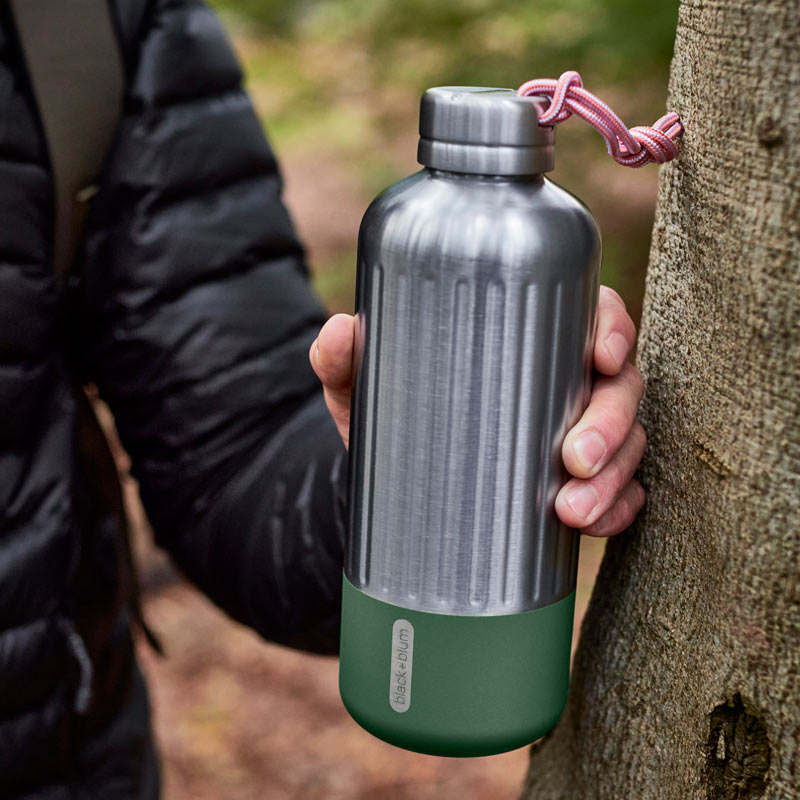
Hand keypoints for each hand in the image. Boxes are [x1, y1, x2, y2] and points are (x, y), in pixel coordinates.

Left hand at [310, 286, 644, 536]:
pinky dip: (616, 510)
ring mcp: (581, 432)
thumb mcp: (366, 385)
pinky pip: (621, 493)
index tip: (603, 355)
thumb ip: (344, 357)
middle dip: (609, 423)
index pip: (591, 316)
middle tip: (574, 459)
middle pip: (619, 386)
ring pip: (627, 443)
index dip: (613, 329)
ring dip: (613, 478)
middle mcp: (566, 381)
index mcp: (530, 339)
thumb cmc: (393, 412)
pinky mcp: (581, 481)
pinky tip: (594, 526)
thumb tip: (339, 332)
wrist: (394, 480)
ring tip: (570, 510)